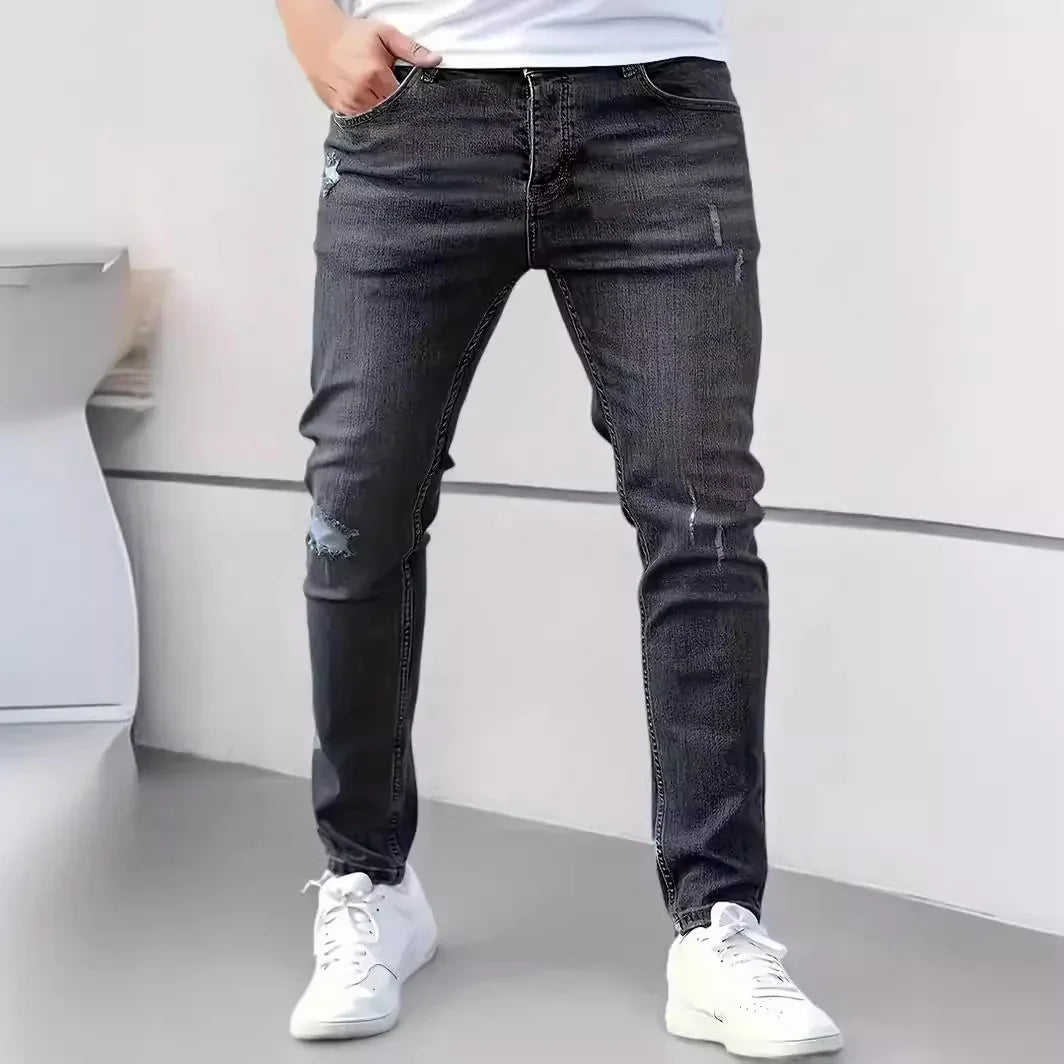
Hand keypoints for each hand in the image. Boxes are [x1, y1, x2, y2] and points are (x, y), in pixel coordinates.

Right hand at [291, 9, 440, 116]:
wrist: (318, 35)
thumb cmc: (353, 34)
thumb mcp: (385, 34)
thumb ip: (411, 50)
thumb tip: (436, 60)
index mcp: (375, 75)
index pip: (402, 99)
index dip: (408, 99)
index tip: (411, 98)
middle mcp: (361, 92)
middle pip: (389, 112)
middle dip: (395, 108)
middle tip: (395, 98)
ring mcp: (348, 103)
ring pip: (374, 119)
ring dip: (380, 113)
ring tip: (379, 99)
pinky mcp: (338, 108)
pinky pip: (358, 120)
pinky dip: (365, 115)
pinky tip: (367, 104)